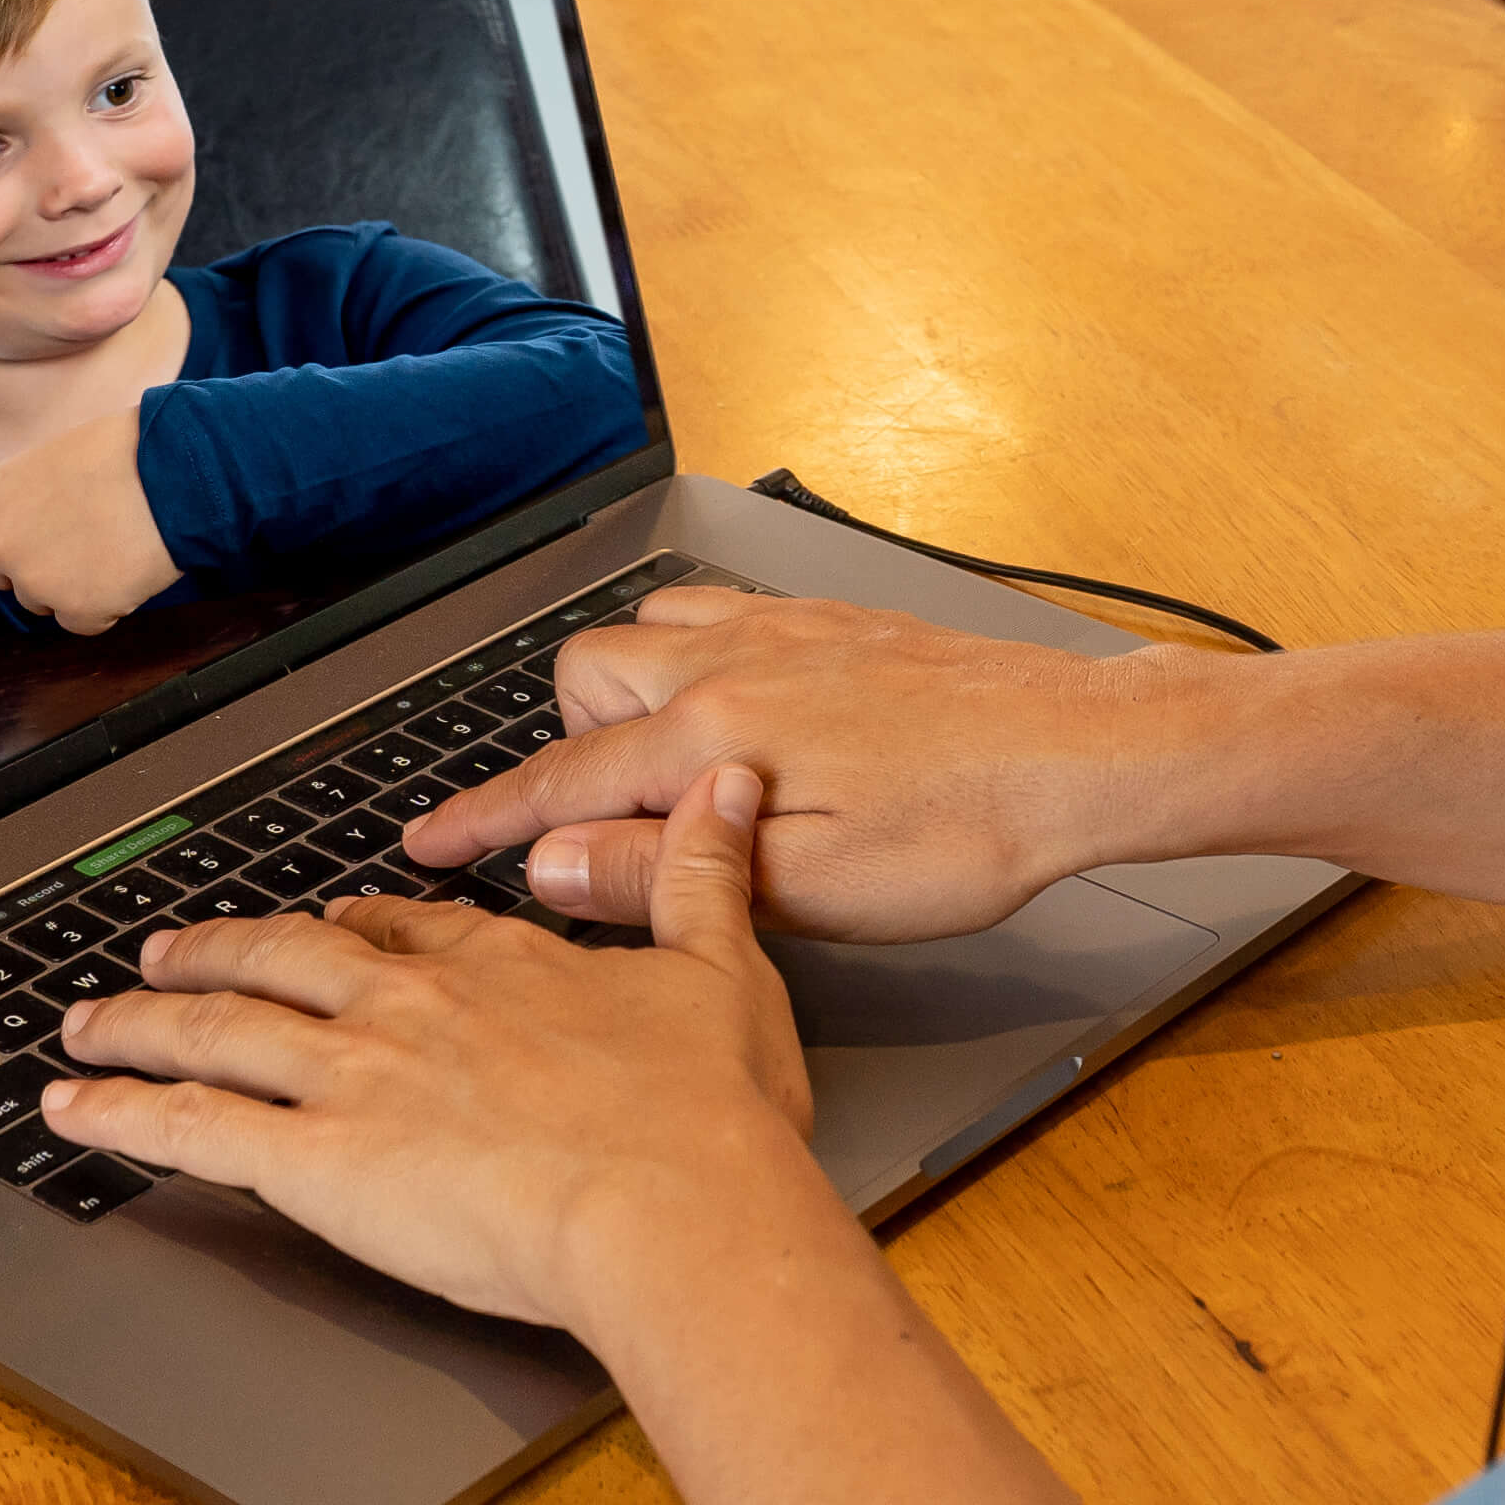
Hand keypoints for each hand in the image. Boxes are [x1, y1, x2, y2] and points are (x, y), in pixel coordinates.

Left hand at [0, 403, 178, 632]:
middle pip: (3, 570)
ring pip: (46, 597)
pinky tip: (126, 565)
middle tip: (87, 524)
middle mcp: (0, 541)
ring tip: (114, 536)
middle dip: (38, 556)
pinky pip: (84, 619)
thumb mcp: (56, 460)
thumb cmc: (130, 452)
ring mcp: (35, 578)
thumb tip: (40, 536)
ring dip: (77, 578)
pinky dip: (107, 601)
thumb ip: (26, 499)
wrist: (176, 471)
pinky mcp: (74, 609)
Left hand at [49, 770, 825, 1330]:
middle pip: (283, 963)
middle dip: (215, 957)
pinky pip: (192, 1126)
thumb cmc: (709, 1117)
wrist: (672, 1207)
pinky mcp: (315, 1159)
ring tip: (86, 1024)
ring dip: (140, 1023)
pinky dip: (122, 1111)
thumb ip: (704, 874)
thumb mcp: (726, 969)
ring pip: (216, 1031)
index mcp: (501, 966)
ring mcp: (355, 1076)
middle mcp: (412, 1006)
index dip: (353, 931)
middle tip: (165, 957)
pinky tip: (75, 1109)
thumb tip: (725, 783)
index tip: (328, 930)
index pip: (402, 932)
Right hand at [400, 586, 1213, 937]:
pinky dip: (700, 659)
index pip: (562, 782)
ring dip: (635, 694)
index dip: (484, 822)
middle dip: (571, 744)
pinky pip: (720, 612)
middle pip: (585, 673)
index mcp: (717, 736)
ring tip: (680, 770)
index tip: (426, 846)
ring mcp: (783, 628)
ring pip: (648, 629)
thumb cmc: (968, 831)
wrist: (1078, 751)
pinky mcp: (830, 619)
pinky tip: (748, 714)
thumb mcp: (814, 892)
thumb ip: (664, 876)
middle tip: (613, 818)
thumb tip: (552, 865)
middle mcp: (735, 660)